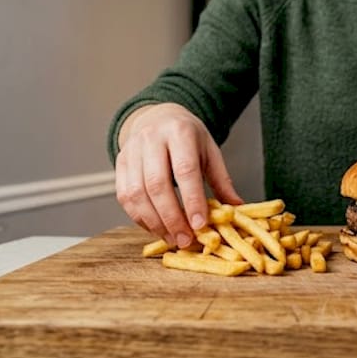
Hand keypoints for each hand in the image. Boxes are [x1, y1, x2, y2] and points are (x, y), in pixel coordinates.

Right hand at [114, 103, 243, 248]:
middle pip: (157, 184)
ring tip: (171, 238)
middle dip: (171, 218)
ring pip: (136, 193)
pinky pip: (124, 196)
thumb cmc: (188, 138)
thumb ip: (222, 181)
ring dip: (154, 222)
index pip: (185, 170)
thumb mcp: (210, 151)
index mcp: (180, 132)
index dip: (192, 200)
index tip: (200, 225)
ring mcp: (132, 150)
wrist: (158, 118)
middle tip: (185, 240)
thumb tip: (237, 209)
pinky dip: (139, 217)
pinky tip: (155, 228)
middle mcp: (151, 139)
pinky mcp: (119, 163)